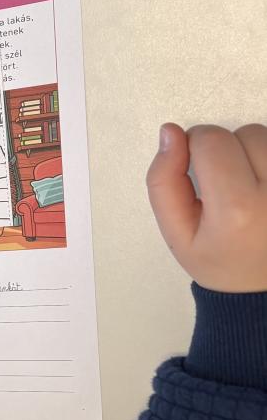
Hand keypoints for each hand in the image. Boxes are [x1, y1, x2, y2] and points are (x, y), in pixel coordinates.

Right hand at [147, 123, 266, 293]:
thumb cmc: (220, 262)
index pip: (211, 140)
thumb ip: (163, 181)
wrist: (261, 287)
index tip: (196, 173)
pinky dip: (266, 161)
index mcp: (236, 211)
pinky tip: (262, 186)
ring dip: (253, 153)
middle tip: (224, 186)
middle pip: (244, 133)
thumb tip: (170, 133)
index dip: (194, 148)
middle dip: (227, 151)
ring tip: (248, 186)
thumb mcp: (176, 233)